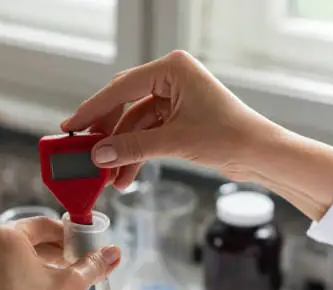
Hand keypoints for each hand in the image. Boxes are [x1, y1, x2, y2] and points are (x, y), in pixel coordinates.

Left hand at [0, 217, 120, 289]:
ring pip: (7, 256)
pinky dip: (13, 276)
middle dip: (50, 250)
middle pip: (23, 239)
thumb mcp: (73, 285)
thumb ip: (94, 263)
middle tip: (72, 263)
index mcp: (2, 238)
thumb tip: (112, 252)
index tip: (80, 246)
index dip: (66, 235)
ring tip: (55, 279)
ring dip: (32, 262)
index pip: (42, 225)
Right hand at [61, 50, 270, 188]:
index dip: (94, 109)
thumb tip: (97, 155)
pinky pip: (149, 135)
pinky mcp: (180, 119)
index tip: (71, 126)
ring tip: (108, 177)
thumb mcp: (174, 141)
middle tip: (87, 154)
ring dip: (123, 152)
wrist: (260, 155)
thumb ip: (132, 147)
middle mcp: (172, 79)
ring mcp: (175, 99)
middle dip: (108, 134)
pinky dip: (138, 154)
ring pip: (136, 126)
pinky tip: (125, 176)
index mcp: (172, 69)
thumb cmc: (229, 137)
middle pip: (125, 105)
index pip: (122, 88)